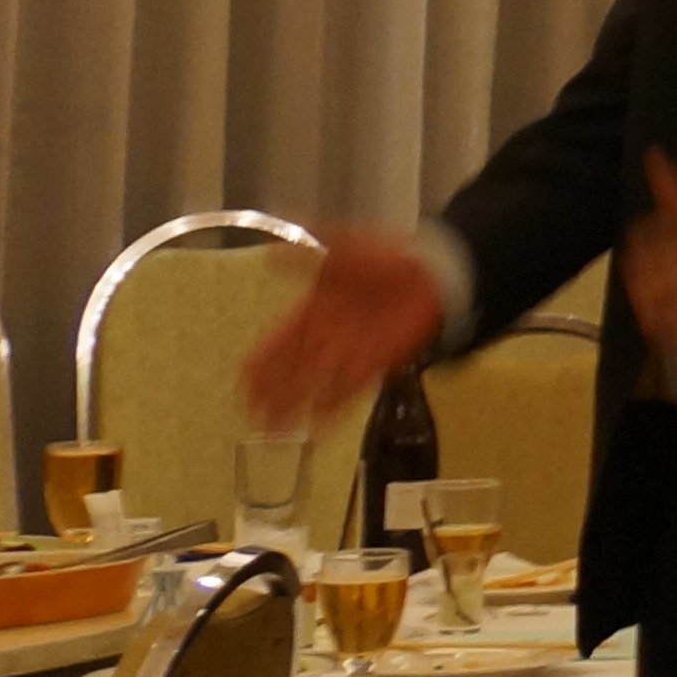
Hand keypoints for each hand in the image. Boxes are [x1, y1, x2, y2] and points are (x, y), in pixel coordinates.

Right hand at [240, 231, 443, 426]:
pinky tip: (316, 425)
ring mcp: (348, 352)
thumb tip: (271, 254)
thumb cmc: (386, 258)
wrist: (433, 271)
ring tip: (272, 428)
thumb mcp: (342, 248)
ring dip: (293, 406)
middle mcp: (324, 336)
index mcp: (311, 311)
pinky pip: (349, 390)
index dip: (261, 363)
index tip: (243, 381)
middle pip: (290, 369)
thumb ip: (306, 257)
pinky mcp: (374, 363)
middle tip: (251, 414)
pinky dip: (333, 408)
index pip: (277, 343)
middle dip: (271, 391)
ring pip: (313, 384)